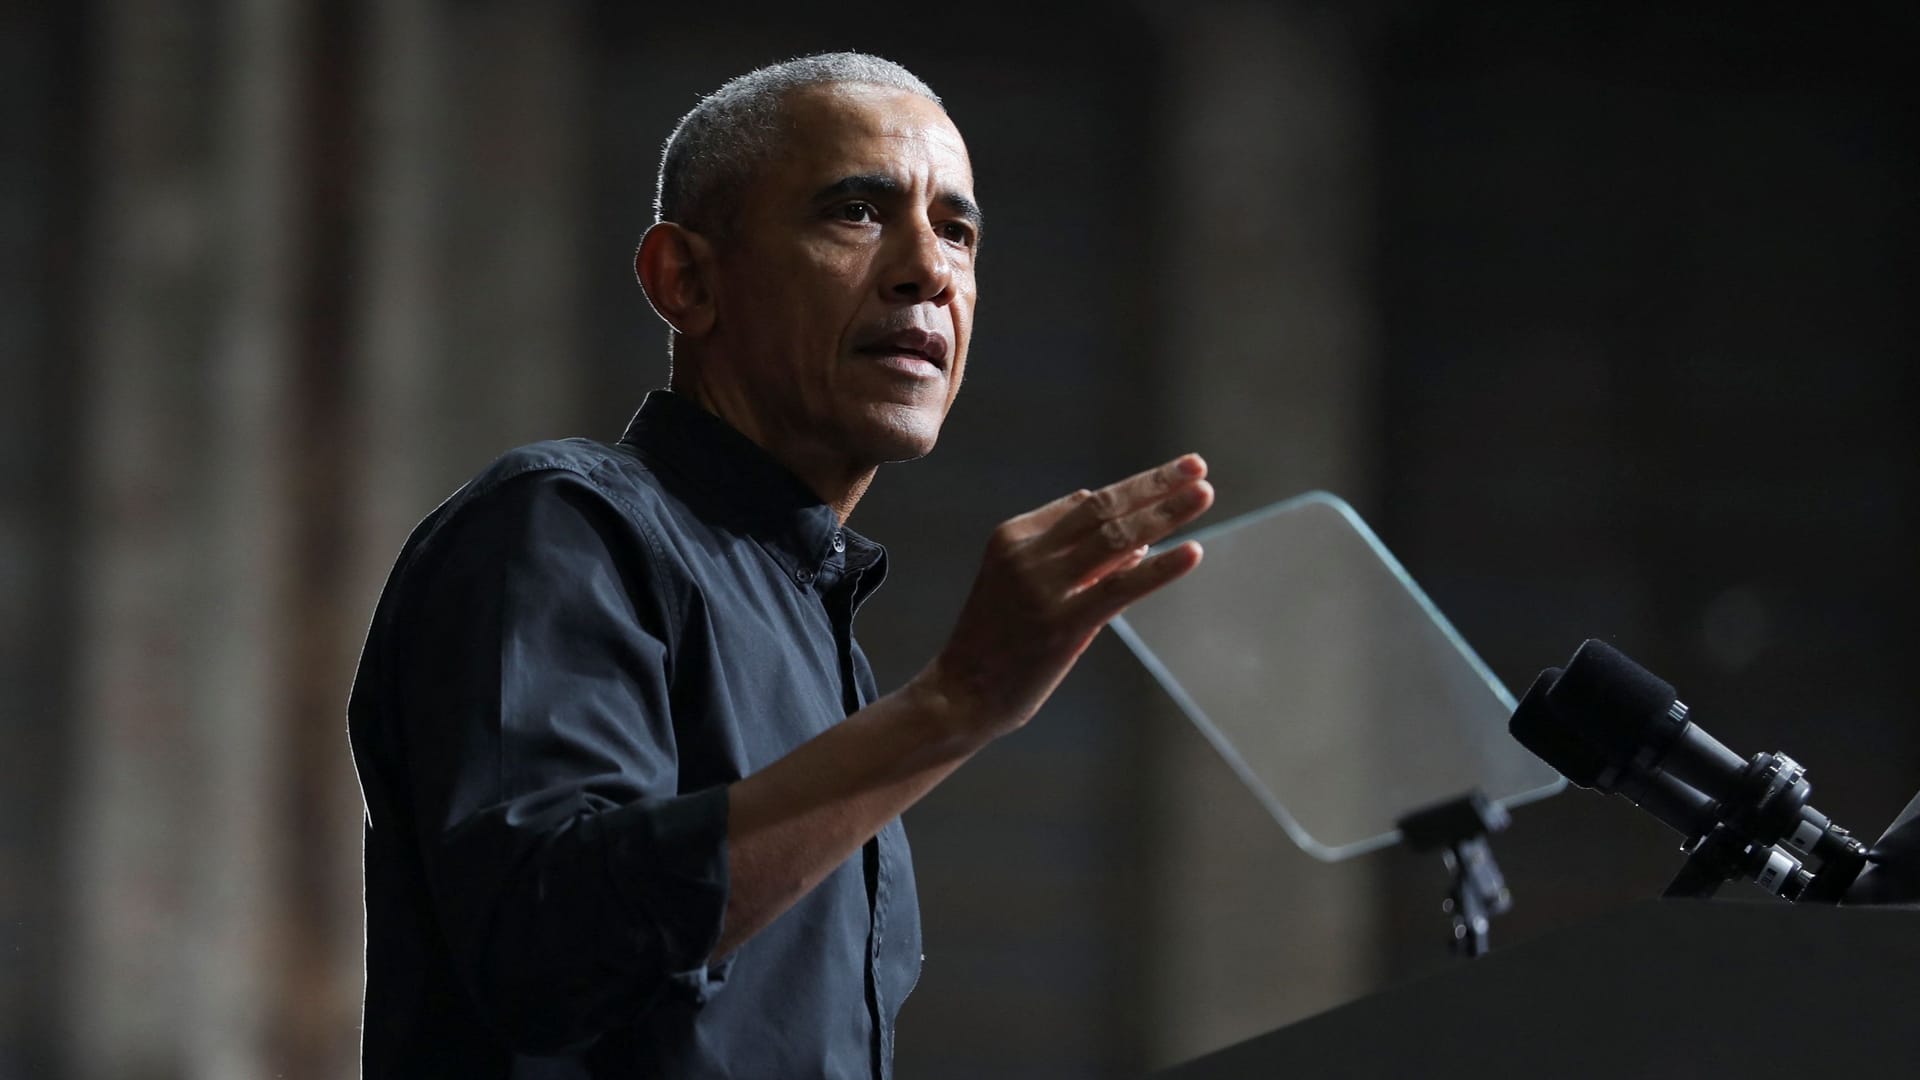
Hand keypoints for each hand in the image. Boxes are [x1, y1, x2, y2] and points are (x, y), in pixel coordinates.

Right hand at [915, 454, 1213, 742]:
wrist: (960, 694)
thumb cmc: (998, 642)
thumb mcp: (1027, 586)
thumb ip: (1080, 562)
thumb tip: (1139, 540)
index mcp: (1013, 535)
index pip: (1084, 505)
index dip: (1134, 490)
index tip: (1172, 477)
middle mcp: (1026, 553)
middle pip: (1102, 507)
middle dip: (1154, 484)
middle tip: (1197, 466)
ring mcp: (1042, 587)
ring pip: (1115, 537)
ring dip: (1164, 512)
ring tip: (1203, 493)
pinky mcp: (1061, 624)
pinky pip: (1120, 587)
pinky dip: (1160, 568)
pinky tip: (1192, 551)